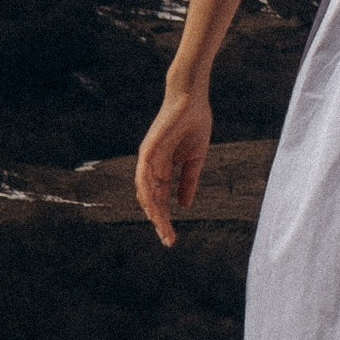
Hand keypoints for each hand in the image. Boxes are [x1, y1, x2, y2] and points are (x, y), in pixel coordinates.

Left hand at [135, 80, 212, 248]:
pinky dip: (148, 192)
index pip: (161, 199)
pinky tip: (154, 206)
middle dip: (160, 221)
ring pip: (146, 192)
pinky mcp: (148, 149)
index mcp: (162, 169)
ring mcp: (148, 158)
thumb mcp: (194, 159)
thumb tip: (184, 205)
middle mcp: (151, 166)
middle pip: (152, 200)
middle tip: (168, 240)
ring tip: (163, 228)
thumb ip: (188, 181)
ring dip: (154, 211)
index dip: (166, 218)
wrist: (192, 99)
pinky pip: (144, 175)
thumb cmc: (193, 124)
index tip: (172, 238)